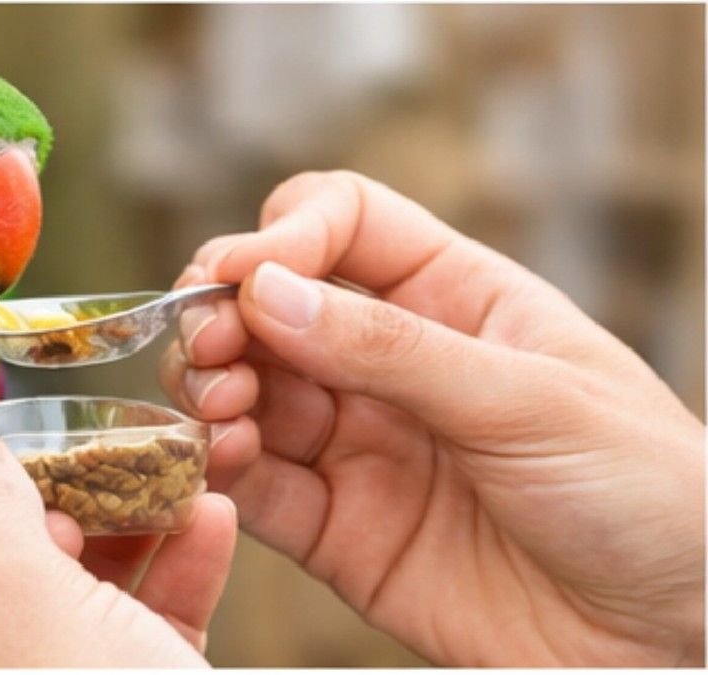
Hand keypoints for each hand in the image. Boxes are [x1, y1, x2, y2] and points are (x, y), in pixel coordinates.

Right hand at [159, 170, 703, 665]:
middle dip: (225, 314)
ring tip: (219, 404)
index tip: (242, 274)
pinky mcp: (338, 530)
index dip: (284, 235)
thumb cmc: (646, 495)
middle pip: (274, 306)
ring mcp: (360, 446)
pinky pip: (257, 486)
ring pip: (249, 393)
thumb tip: (267, 293)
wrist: (669, 639)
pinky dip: (221, 467)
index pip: (344, 225)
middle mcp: (393, 365)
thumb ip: (392, 350)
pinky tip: (220, 457)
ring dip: (213, 388)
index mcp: (455, 300)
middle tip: (210, 345)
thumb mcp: (530, 400)